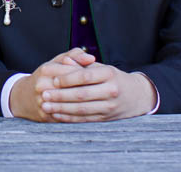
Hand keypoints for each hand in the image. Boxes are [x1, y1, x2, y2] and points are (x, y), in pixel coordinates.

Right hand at [10, 48, 96, 121]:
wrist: (23, 97)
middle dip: (90, 92)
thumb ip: (74, 56)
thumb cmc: (45, 77)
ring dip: (87, 105)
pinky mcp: (45, 116)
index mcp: (46, 70)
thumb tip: (91, 57)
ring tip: (101, 104)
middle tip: (105, 93)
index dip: (88, 76)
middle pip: (72, 89)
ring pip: (70, 105)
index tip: (102, 78)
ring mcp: (43, 102)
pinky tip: (91, 115)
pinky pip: (65, 117)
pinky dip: (79, 117)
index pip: (72, 72)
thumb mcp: (56, 62)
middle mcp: (43, 85)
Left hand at [41, 62, 156, 121]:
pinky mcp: (106, 119)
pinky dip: (70, 118)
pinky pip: (85, 119)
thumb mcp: (101, 66)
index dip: (68, 78)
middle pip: (82, 95)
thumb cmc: (112, 78)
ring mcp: (109, 107)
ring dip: (62, 109)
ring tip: (46, 106)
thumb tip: (64, 60)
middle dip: (60, 95)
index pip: (85, 76)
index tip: (53, 80)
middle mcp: (111, 91)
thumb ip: (81, 63)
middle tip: (44, 94)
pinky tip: (57, 115)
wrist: (136, 96)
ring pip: (82, 109)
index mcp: (109, 74)